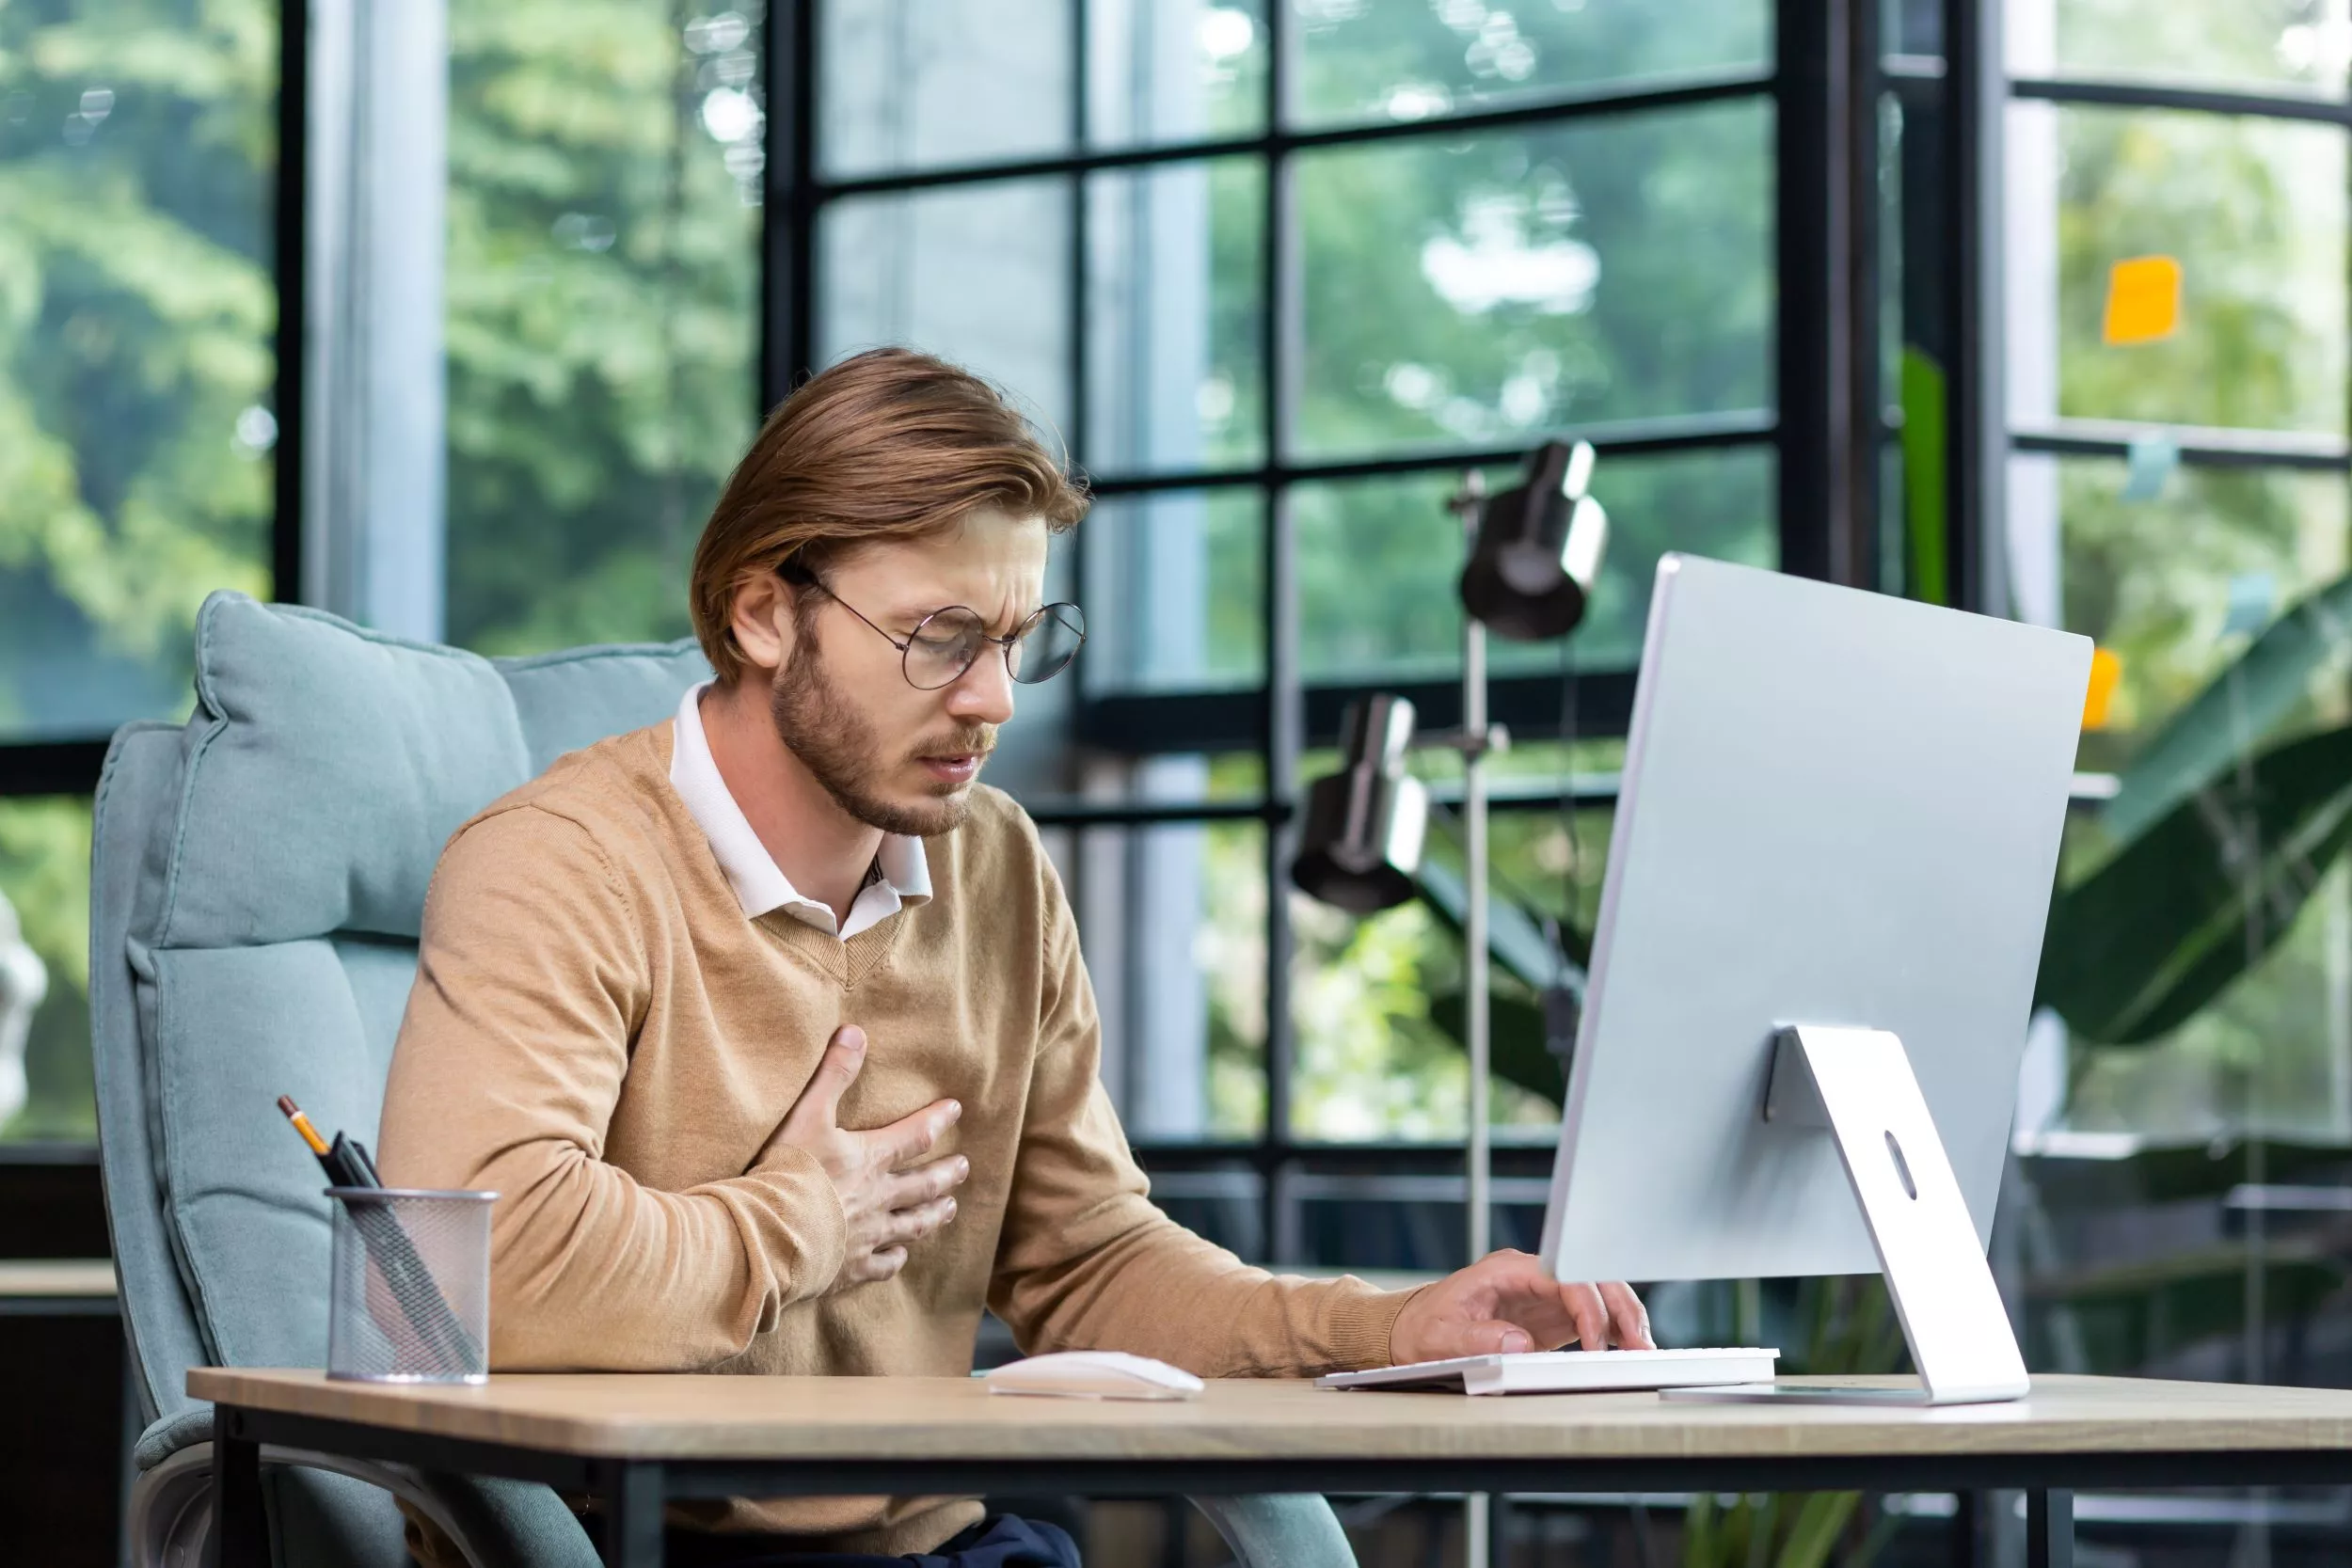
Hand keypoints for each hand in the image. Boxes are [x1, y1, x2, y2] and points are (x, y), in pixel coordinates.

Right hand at [757, 1025, 967, 1289]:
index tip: (956, 1110)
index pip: (916, 1136)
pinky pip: (883, 1265)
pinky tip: (901, 1256)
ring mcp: (868, 1235)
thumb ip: (833, 1074)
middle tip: (964, 1167)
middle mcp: (879, 1198)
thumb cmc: (789, 1172)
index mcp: (871, 1160)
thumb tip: (855, 1032)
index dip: (937, 1120)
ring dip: (933, 1215)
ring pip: (912, 1224)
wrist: (771, 1234)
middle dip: (946, 1174)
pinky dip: (895, 1259)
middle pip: (923, 1185)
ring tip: (950, 1209)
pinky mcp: (851, 1267)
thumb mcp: (808, 1114)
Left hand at [1389, 1249, 1651, 1363]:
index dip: (1586, 1306)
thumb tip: (1519, 1343)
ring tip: (1644, 1351)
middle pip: (1592, 1278)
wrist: (1412, 1329)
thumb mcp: (1441, 1337)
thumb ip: (1477, 1338)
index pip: (1564, 1276)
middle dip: (1620, 1309)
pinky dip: (1613, 1333)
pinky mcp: (1550, 1316)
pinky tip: (1628, 1352)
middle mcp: (1532, 1276)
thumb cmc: (1424, 1328)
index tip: (1597, 1341)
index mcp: (1509, 1270)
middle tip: (1640, 1347)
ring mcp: (1544, 1294)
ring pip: (1599, 1294)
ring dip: (1624, 1319)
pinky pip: (1591, 1317)